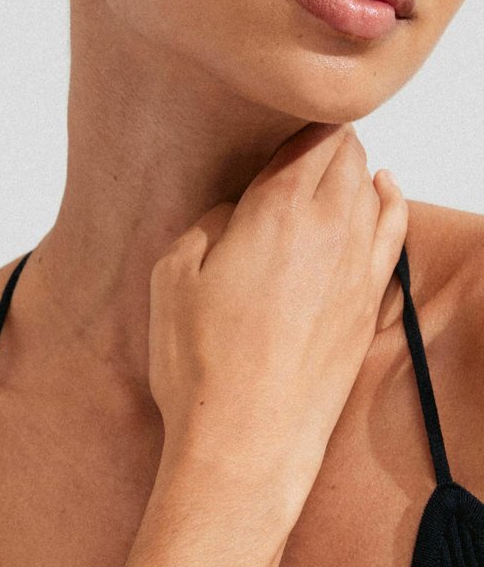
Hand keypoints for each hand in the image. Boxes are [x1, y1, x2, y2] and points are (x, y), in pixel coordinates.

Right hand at [148, 122, 407, 527]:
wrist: (247, 439)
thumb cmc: (202, 364)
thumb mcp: (173, 276)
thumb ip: (210, 224)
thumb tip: (237, 212)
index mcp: (277, 211)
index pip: (309, 140)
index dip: (299, 126)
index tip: (285, 126)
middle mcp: (329, 231)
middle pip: (346, 157)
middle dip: (326, 144)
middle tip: (301, 147)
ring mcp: (356, 269)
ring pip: (371, 190)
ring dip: (353, 171)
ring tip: (335, 165)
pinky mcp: (368, 306)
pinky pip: (393, 233)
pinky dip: (391, 202)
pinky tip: (387, 190)